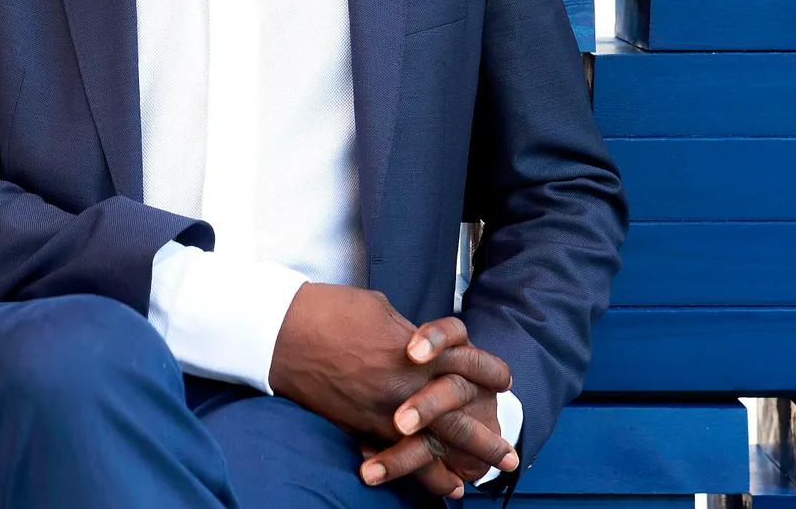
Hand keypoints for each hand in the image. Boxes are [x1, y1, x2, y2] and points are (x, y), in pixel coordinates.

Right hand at [267, 287, 517, 495]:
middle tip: (509, 457)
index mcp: (418, 349)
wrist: (285, 329)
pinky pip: (394, 455)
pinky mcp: (358, 425)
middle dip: (486, 440)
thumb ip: (407, 335)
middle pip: (459, 418)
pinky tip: (425, 485)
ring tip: (469, 484)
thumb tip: (417, 347)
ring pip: (430, 447)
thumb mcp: (380, 312)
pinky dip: (412, 473)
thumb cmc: (331, 310)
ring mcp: (384, 409)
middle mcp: (408, 384)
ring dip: (453, 468)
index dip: (490, 372)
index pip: (468, 362)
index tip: (505, 380)